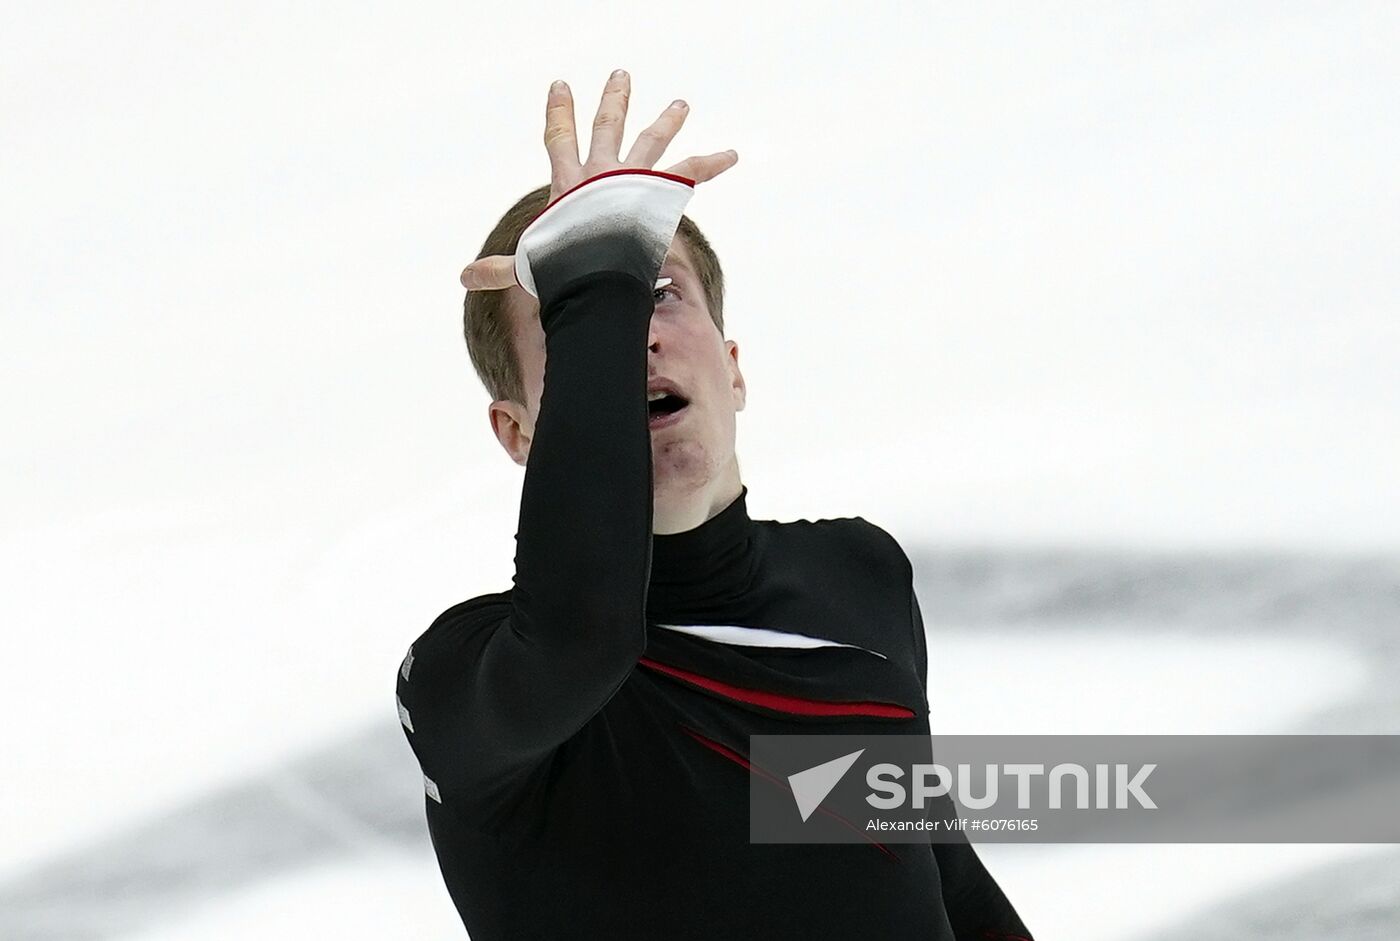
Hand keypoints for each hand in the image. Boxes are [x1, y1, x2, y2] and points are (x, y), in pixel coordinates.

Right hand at [461, 70, 737, 290]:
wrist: (599, 271)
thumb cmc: (564, 269)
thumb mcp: (529, 266)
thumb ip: (499, 270)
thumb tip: (462, 278)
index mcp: (569, 185)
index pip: (559, 140)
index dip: (559, 113)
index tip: (560, 85)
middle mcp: (602, 174)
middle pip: (607, 126)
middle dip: (614, 100)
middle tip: (622, 76)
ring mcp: (634, 179)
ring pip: (652, 141)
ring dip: (667, 121)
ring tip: (681, 103)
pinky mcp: (661, 191)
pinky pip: (692, 173)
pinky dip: (712, 163)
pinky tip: (733, 153)